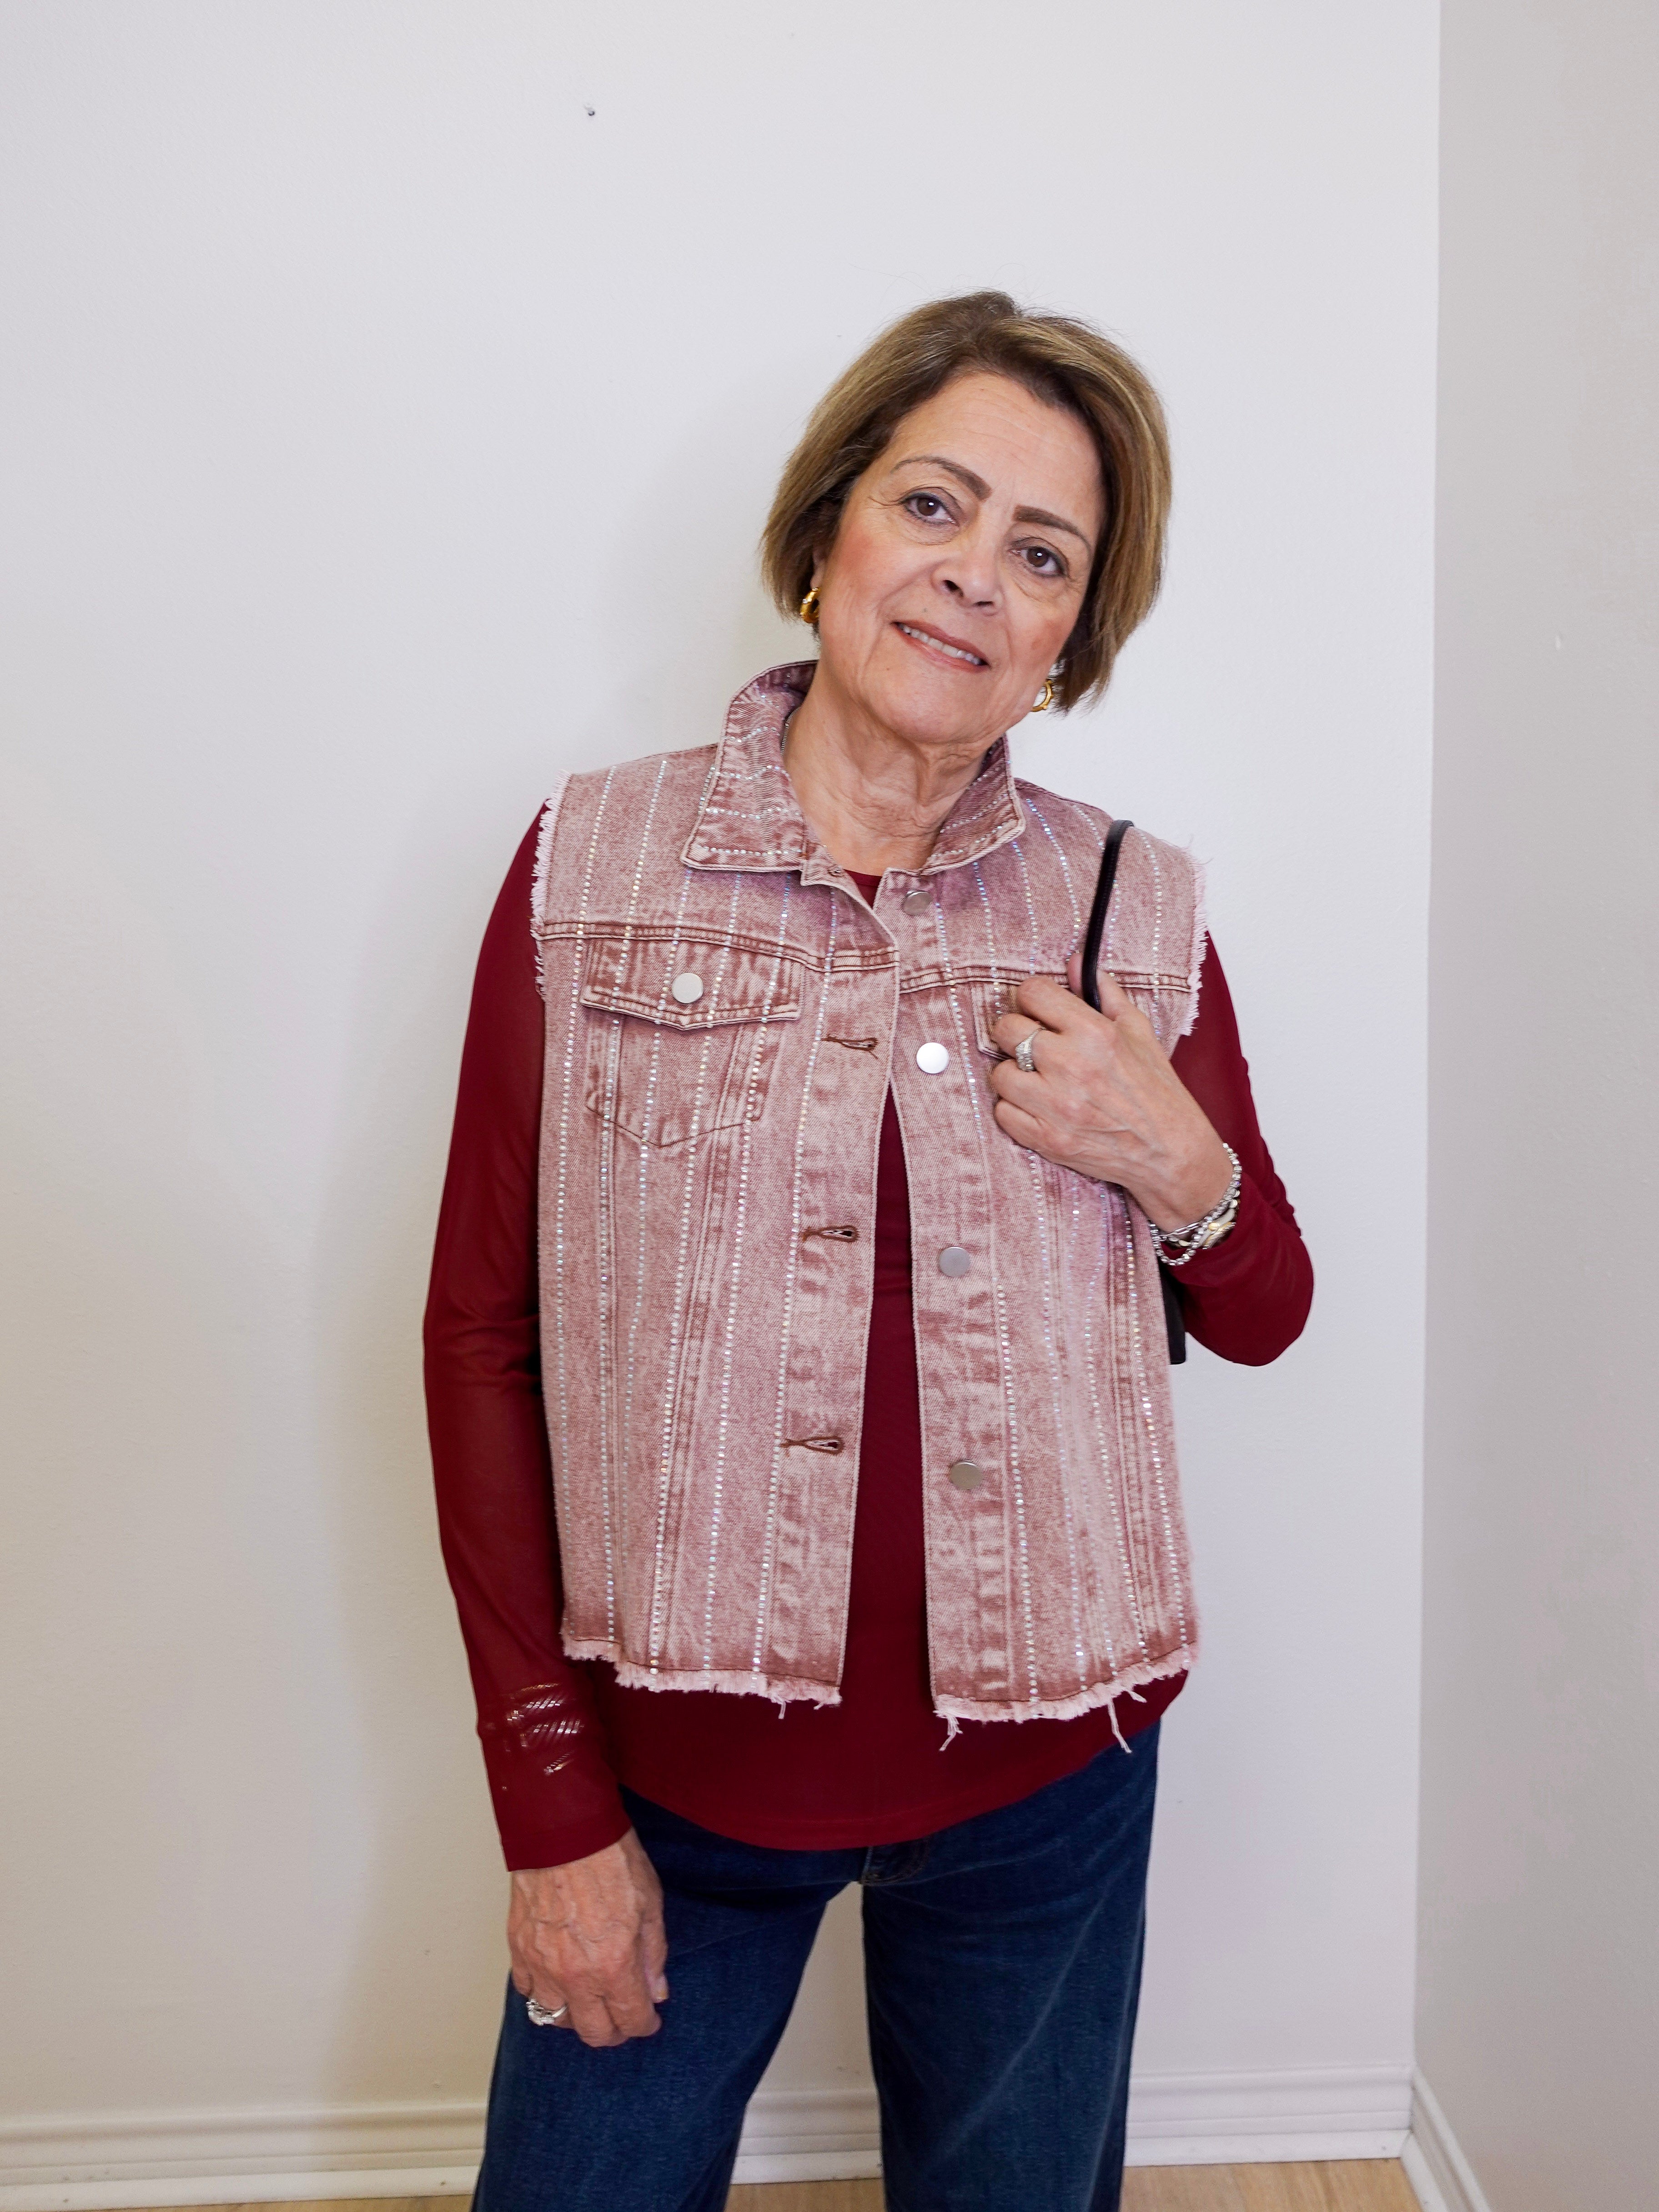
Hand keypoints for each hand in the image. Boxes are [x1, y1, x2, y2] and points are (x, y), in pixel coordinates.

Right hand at [508, 1828, 668, 2048]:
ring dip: (575, 2016)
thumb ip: (654, 1955)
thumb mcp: (651, 1904)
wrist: (565, 1830)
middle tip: (622, 2017)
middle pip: (593, 2033)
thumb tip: (655, 1991)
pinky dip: (543, 1992)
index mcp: (614, 1965)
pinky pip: (526, 1991)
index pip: (632, 2021)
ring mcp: (542, 1965)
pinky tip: (558, 1979)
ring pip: (555, 2018)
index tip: (649, 2019)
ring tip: (589, 2000)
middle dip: (614, 2031)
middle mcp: (575, 1975)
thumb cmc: (610, 1858)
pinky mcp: (519, 1949)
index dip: (645, 2025)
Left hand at [987, 957, 1232, 1230]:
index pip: (1032, 993)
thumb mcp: (1139, 1031)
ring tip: (1040, 1080)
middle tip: (1035, 1045)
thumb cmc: (1157, 1091)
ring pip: (1000, 1073)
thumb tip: (1074, 962)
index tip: (1039, 1010)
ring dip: (1015, 1074)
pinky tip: (1040, 1107)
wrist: (1169, 1152)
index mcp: (1094, 1033)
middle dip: (1018, 1033)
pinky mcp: (1045, 1139)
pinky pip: (1003, 1112)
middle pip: (1006, 1029)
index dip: (1032, 999)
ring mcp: (1055, 1106)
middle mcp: (1070, 1066)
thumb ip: (1104, 993)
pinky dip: (1016, 1109)